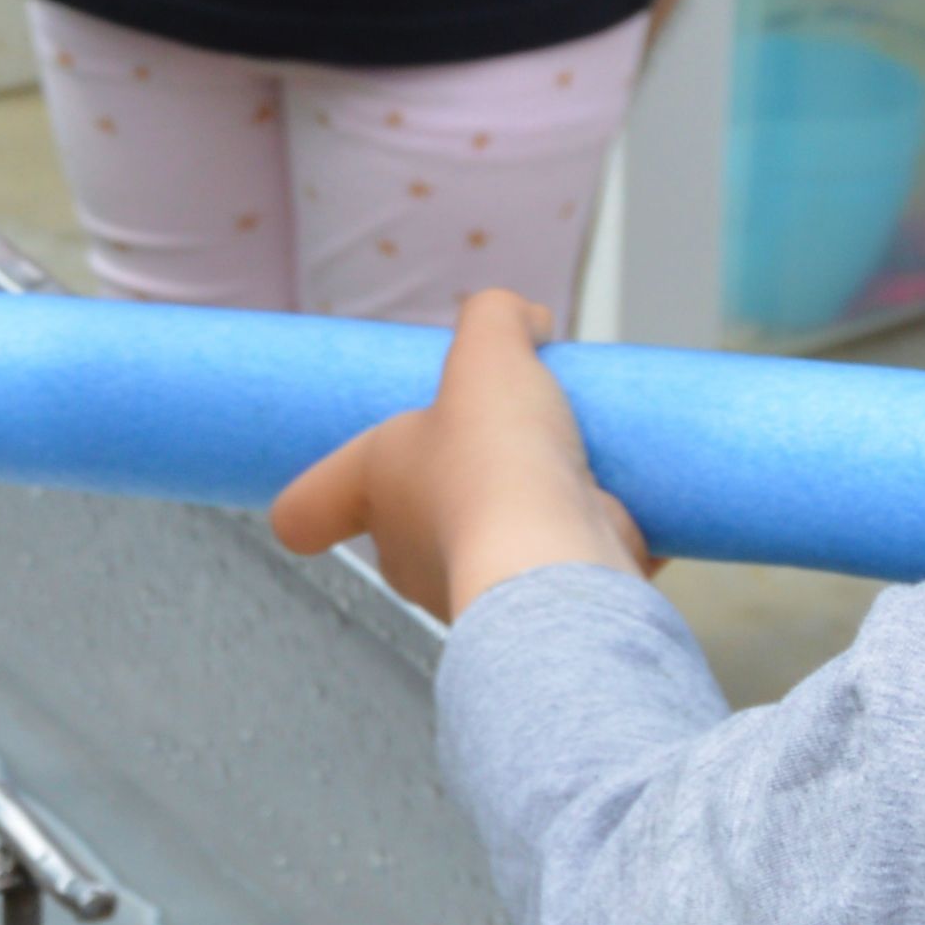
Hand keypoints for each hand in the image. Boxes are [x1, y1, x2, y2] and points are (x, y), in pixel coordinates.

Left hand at [268, 291, 645, 615]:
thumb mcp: (487, 349)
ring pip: (494, 539)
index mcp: (373, 490)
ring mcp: (468, 588)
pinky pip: (558, 565)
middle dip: (465, 475)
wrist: (557, 559)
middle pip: (419, 511)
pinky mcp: (533, 607)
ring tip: (578, 464)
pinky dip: (588, 541)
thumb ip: (495, 316)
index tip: (336, 488)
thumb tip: (526, 318)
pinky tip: (619, 510)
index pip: (306, 508)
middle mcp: (408, 551)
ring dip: (531, 508)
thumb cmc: (498, 459)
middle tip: (511, 435)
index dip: (319, 494)